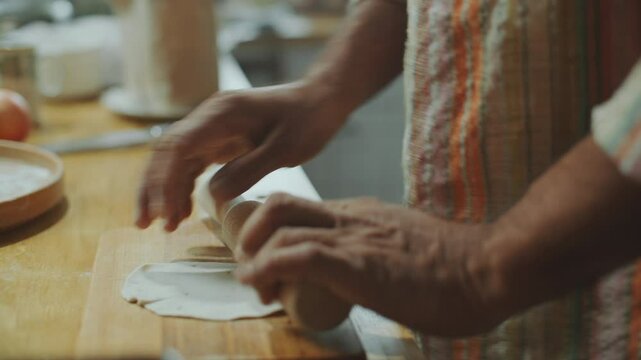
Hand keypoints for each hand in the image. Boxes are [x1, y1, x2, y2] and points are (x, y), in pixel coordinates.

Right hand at [136, 82, 348, 230]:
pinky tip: (182, 211)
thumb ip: (250, 169)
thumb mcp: (285, 148)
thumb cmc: (307, 119)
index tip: (162, 212)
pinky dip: (184, 187)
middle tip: (144, 224)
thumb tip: (214, 195)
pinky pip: (193, 164)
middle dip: (152, 188)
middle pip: (167, 153)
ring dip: (164, 191)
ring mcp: (212, 128)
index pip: (178, 146)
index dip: (164, 180)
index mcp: (222, 113)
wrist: (319, 101)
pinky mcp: (220, 139)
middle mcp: (210, 118)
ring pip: (175, 160)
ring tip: (162, 225)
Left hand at [235, 193, 508, 335]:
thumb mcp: (405, 250)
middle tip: (251, 266)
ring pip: (280, 225)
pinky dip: (267, 268)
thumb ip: (381, 252)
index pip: (302, 208)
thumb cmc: (455, 269)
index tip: (264, 258)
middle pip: (280, 203)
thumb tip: (363, 272)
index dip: (271, 229)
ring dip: (253, 256)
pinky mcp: (356, 262)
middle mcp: (350, 218)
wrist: (488, 268)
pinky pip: (297, 255)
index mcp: (362, 215)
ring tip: (255, 285)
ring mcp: (352, 237)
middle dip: (251, 232)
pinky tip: (261, 286)